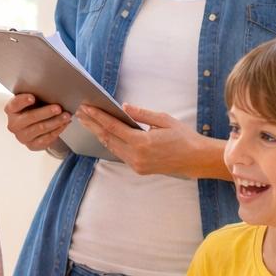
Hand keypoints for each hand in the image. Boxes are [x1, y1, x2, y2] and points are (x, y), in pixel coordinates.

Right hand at [5, 93, 72, 150]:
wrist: (36, 125)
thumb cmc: (34, 108)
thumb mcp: (34, 100)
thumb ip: (38, 95)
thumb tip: (53, 92)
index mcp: (12, 110)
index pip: (15, 104)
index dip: (23, 101)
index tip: (32, 98)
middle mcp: (14, 124)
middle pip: (30, 117)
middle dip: (46, 112)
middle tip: (58, 108)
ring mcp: (22, 136)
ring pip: (40, 128)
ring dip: (55, 122)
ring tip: (66, 116)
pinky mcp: (31, 145)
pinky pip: (45, 139)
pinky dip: (57, 131)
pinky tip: (64, 125)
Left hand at [76, 103, 207, 176]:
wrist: (195, 159)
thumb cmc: (183, 137)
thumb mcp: (164, 120)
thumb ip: (142, 114)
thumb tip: (124, 106)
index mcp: (141, 142)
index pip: (113, 127)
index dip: (98, 117)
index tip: (87, 109)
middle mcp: (135, 156)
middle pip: (108, 138)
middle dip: (93, 125)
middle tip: (80, 114)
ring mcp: (136, 164)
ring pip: (112, 147)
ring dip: (99, 134)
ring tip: (88, 123)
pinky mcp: (138, 168)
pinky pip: (120, 154)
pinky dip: (111, 143)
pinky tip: (104, 134)